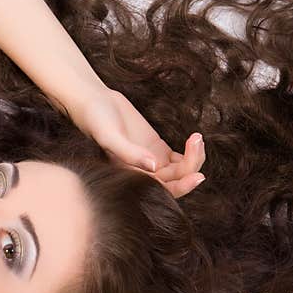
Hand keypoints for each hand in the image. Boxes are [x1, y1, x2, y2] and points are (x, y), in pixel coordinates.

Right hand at [73, 88, 206, 197]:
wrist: (94, 101)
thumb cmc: (95, 120)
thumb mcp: (109, 137)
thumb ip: (129, 153)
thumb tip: (154, 167)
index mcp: (131, 178)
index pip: (162, 191)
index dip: (182, 187)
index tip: (198, 176)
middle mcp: (143, 174)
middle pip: (176, 181)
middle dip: (192, 166)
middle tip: (197, 141)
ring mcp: (152, 162)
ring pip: (181, 170)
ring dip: (194, 157)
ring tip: (196, 137)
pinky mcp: (157, 148)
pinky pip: (180, 159)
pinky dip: (191, 152)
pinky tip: (194, 139)